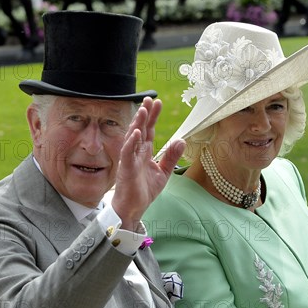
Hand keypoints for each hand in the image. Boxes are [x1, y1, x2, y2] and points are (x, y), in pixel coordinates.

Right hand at [111, 97, 184, 230]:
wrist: (134, 208)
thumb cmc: (144, 190)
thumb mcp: (163, 172)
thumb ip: (171, 156)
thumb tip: (182, 140)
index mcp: (144, 152)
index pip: (149, 130)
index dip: (153, 116)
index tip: (158, 103)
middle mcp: (136, 152)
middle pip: (140, 129)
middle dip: (144, 114)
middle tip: (149, 99)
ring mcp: (130, 159)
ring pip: (132, 137)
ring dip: (137, 123)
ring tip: (142, 110)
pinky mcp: (126, 168)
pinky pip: (127, 153)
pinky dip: (131, 142)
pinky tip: (136, 132)